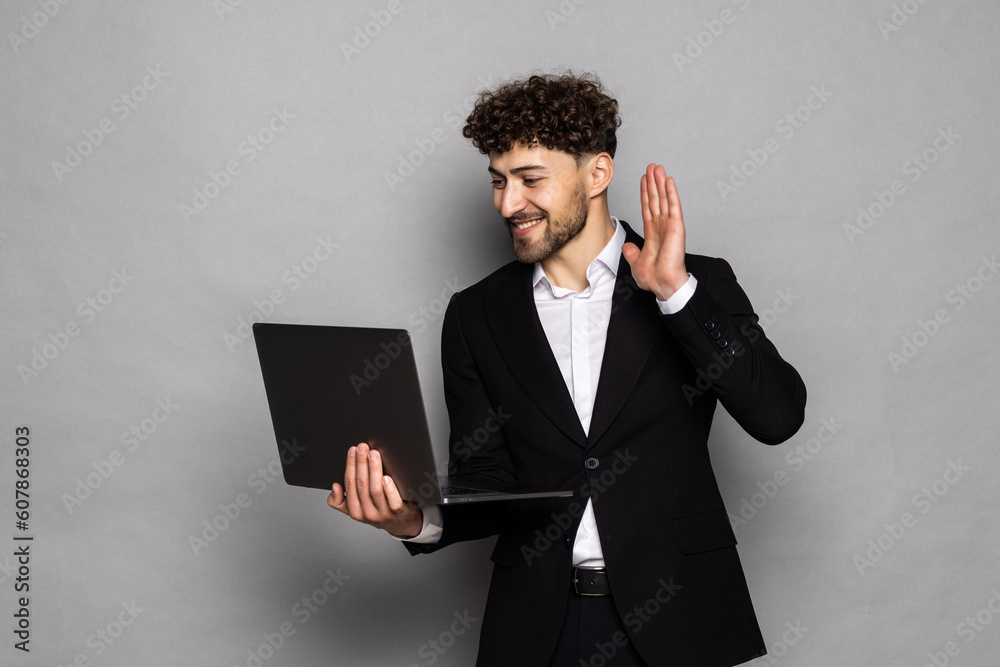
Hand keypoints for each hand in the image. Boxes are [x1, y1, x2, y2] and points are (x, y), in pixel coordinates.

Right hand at [327, 442, 423, 537]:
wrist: (401, 524)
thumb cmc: (378, 511)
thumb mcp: (357, 509)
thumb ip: (341, 501)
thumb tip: (335, 487)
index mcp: (355, 511)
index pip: (350, 484)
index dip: (350, 466)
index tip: (353, 450)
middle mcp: (368, 514)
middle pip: (361, 485)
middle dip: (361, 463)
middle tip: (363, 447)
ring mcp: (384, 514)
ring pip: (375, 490)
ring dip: (373, 470)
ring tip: (373, 454)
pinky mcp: (399, 513)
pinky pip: (393, 502)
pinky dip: (389, 490)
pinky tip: (386, 477)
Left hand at [622, 164, 688, 300]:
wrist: (663, 284)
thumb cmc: (653, 278)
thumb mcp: (636, 263)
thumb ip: (631, 253)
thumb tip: (626, 246)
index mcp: (652, 233)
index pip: (647, 208)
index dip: (645, 193)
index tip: (643, 179)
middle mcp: (661, 226)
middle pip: (655, 199)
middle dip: (652, 182)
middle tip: (651, 166)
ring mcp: (669, 225)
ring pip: (664, 199)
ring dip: (660, 182)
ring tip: (657, 168)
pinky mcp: (676, 227)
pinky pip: (673, 206)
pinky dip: (671, 193)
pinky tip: (669, 180)